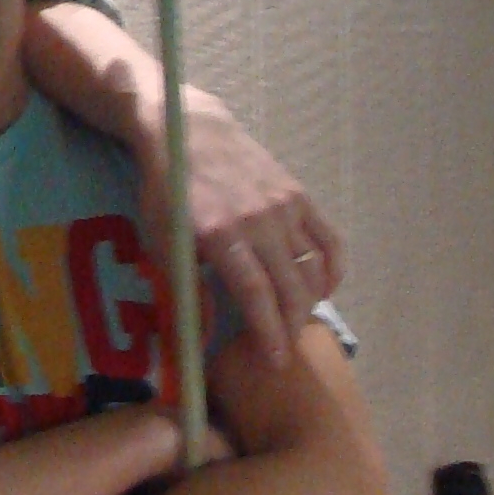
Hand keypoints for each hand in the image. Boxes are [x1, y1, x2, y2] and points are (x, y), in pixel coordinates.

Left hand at [129, 86, 344, 357]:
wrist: (192, 132)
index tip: (276, 361)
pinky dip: (331, 270)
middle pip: (291, 287)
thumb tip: (205, 336)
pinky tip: (322, 290)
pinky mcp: (300, 195)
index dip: (270, 332)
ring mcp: (285, 206)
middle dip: (291, 326)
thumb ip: (186, 289)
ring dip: (309, 303)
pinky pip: (328, 241)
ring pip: (313, 268)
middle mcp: (259, 220)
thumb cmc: (169, 192)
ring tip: (294, 321)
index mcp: (220, 233)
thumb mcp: (162, 242)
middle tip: (284, 349)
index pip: (257, 293)